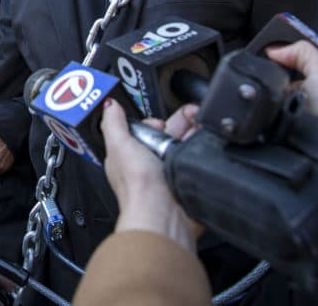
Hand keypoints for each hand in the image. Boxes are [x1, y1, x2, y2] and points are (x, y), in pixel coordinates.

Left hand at [101, 98, 201, 252]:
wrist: (163, 213)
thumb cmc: (138, 186)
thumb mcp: (119, 145)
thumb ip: (113, 124)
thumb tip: (108, 104)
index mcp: (132, 155)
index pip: (146, 130)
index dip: (156, 122)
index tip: (162, 123)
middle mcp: (152, 164)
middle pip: (171, 133)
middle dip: (183, 121)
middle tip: (194, 114)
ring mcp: (172, 172)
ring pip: (188, 143)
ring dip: (196, 132)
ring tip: (202, 125)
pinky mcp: (189, 180)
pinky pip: (200, 157)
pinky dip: (206, 148)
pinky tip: (208, 140)